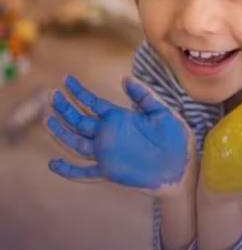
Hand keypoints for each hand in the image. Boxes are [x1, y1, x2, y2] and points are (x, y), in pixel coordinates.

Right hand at [45, 75, 194, 195]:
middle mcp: (110, 135)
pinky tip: (54, 164)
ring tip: (48, 121)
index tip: (67, 80)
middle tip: (52, 95)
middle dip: (65, 109)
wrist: (184, 168)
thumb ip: (145, 96)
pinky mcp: (110, 172)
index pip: (94, 104)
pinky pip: (85, 172)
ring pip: (77, 143)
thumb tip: (126, 77)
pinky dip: (69, 170)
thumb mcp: (164, 112)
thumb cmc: (178, 139)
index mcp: (121, 119)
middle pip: (80, 121)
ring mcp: (108, 154)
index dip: (79, 93)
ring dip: (61, 133)